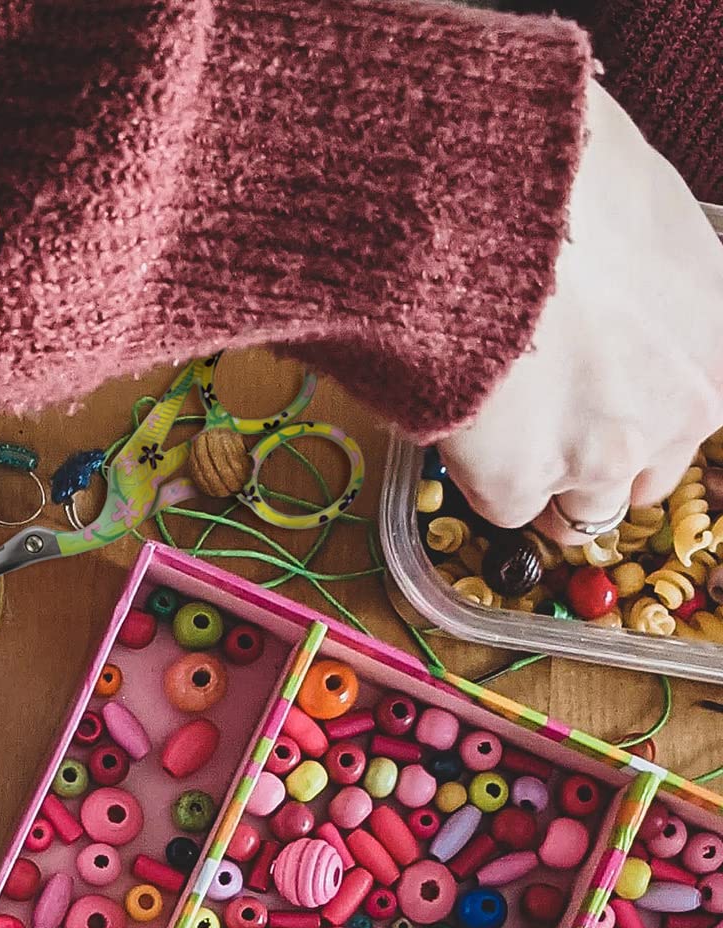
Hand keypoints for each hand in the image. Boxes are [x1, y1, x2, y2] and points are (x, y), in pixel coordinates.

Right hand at [441, 82, 722, 534]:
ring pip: (578, 511)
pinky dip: (483, 474)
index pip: (696, 421)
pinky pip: (504, 506)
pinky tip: (465, 418)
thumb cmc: (574, 182)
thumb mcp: (659, 225)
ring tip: (498, 425)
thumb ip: (662, 298)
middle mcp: (683, 412)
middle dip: (601, 460)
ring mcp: (603, 456)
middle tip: (545, 419)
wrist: (495, 200)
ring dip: (544, 477)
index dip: (645, 415)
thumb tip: (622, 317)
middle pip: (643, 480)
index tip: (604, 405)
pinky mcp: (520, 482)